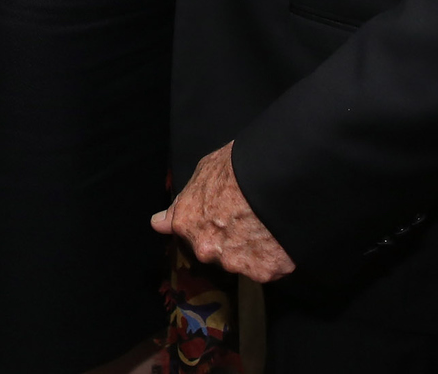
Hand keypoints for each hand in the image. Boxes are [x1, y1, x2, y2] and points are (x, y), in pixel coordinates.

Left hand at [151, 144, 294, 282]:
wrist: (273, 178)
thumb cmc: (237, 166)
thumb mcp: (203, 172)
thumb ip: (183, 202)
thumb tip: (158, 223)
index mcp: (186, 223)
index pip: (184, 232)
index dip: (201, 223)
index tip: (214, 218)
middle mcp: (205, 248)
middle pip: (215, 250)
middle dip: (227, 239)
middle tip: (247, 216)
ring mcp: (234, 263)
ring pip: (242, 261)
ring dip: (251, 249)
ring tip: (266, 224)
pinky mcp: (263, 271)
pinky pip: (268, 267)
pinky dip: (273, 257)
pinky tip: (280, 236)